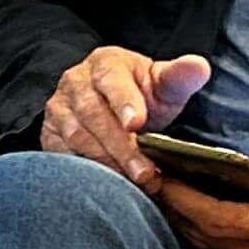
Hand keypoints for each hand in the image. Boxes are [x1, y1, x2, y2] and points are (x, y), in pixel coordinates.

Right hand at [39, 45, 205, 189]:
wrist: (107, 104)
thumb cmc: (141, 95)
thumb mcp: (162, 84)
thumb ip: (180, 77)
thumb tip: (199, 66)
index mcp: (106, 63)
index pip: (112, 80)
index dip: (124, 102)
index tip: (138, 124)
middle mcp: (75, 82)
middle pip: (94, 114)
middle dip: (121, 147)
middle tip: (145, 173)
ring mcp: (58, 108)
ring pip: (77, 137)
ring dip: (107, 162)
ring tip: (134, 183)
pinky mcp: (49, 134)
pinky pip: (63, 154)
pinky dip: (86, 171)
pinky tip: (109, 185)